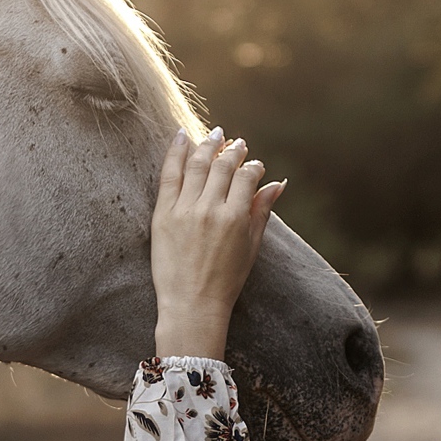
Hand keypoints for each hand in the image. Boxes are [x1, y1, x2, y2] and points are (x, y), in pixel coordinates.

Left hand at [150, 127, 286, 359]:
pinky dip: (175, 152)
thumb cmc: (225, 281)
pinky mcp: (163, 214)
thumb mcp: (251, 247)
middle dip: (232, 150)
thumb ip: (261, 212)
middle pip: (223, 166)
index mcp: (235, 218)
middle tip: (237, 142)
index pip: (247, 177)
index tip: (254, 164)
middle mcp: (210, 209)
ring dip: (207, 145)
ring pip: (197, 164)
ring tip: (215, 135)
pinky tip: (181, 136)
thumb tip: (278, 184)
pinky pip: (169, 174)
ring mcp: (184, 210)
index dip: (253, 166)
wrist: (191, 305)